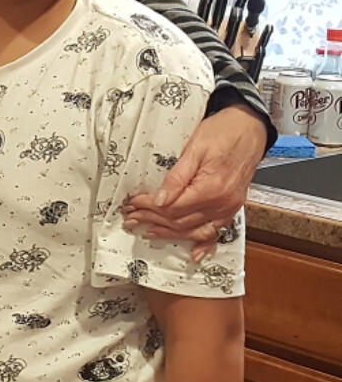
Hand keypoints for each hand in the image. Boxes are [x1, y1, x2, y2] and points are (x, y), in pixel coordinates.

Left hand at [122, 104, 264, 258]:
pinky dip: (204, 243)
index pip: (171, 207)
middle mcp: (222, 203)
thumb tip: (160, 200)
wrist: (250, 127)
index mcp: (210, 189)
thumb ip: (177, 177)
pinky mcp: (232, 206)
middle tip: (131, 219)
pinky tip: (194, 254)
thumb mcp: (194, 149)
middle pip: (180, 221)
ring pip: (195, 230)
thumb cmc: (222, 132)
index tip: (131, 204)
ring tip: (148, 232)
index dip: (148, 207)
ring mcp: (229, 207)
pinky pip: (217, 231)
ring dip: (170, 233)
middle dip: (152, 220)